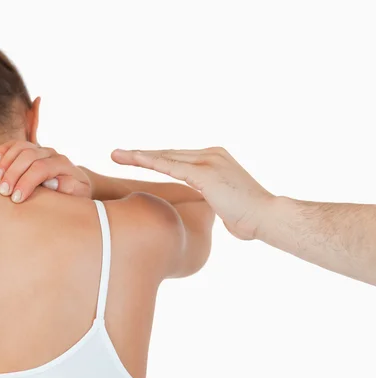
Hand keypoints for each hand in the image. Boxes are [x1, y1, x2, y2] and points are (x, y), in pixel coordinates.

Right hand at [0, 140, 91, 202]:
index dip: (26, 182)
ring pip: (20, 147)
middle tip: (2, 191)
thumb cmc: (74, 192)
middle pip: (28, 156)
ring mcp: (39, 149)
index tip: (16, 198)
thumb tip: (51, 182)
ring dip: (5, 162)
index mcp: (62, 164)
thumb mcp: (78, 194)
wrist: (75, 182)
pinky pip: (15, 144)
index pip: (41, 168)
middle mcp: (51, 153)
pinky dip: (4, 150)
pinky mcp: (30, 149)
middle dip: (13, 173)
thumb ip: (68, 187)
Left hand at [112, 147, 273, 239]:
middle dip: (141, 154)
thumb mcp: (225, 206)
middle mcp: (210, 154)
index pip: (177, 158)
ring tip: (116, 155)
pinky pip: (170, 165)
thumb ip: (212, 202)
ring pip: (165, 156)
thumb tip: (210, 210)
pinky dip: (150, 161)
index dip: (155, 158)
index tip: (135, 159)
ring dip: (138, 156)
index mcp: (215, 159)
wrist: (267, 217)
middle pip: (167, 153)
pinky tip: (133, 160)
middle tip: (117, 154)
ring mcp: (208, 160)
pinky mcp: (204, 172)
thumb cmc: (249, 218)